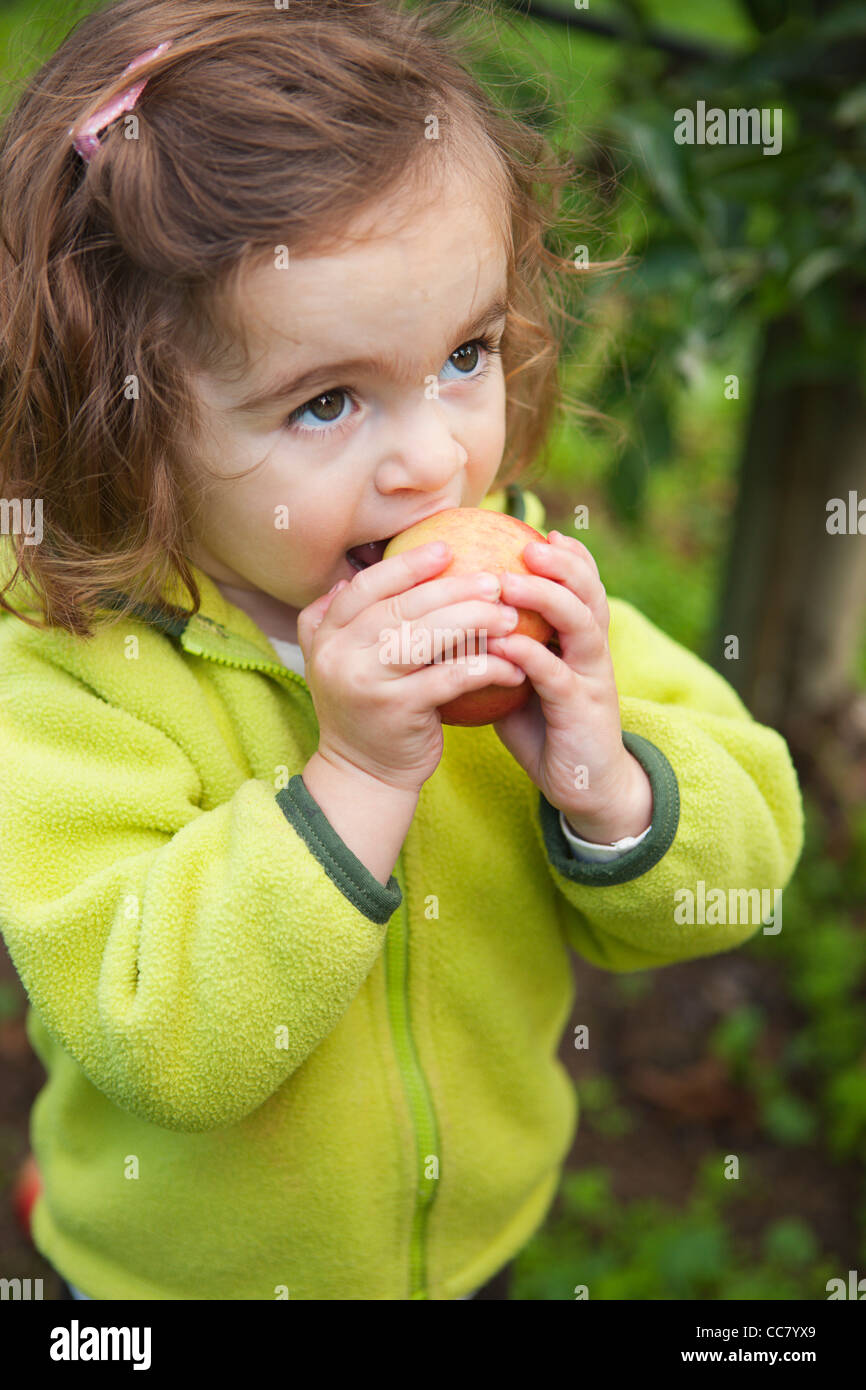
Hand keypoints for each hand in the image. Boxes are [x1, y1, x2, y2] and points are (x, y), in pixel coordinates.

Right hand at [296, 544, 525, 794]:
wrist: (362, 774)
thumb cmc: (365, 710)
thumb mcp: (340, 664)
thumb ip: (340, 623)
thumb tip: (346, 578)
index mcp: (328, 636)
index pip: (368, 586)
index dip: (407, 565)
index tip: (446, 549)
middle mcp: (341, 655)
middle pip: (404, 607)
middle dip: (454, 589)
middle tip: (495, 581)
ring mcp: (368, 683)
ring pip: (428, 636)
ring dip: (475, 622)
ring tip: (509, 618)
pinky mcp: (398, 710)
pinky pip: (450, 678)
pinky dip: (484, 668)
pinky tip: (512, 666)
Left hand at [485, 531, 652, 841]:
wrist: (582, 786)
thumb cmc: (544, 728)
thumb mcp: (519, 680)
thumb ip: (498, 650)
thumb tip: (447, 620)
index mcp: (580, 640)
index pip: (583, 586)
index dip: (568, 557)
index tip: (539, 530)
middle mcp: (592, 651)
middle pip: (589, 593)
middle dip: (564, 564)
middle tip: (530, 542)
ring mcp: (591, 678)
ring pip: (581, 624)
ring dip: (547, 598)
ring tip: (512, 581)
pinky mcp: (582, 710)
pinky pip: (557, 675)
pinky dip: (530, 655)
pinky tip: (503, 643)